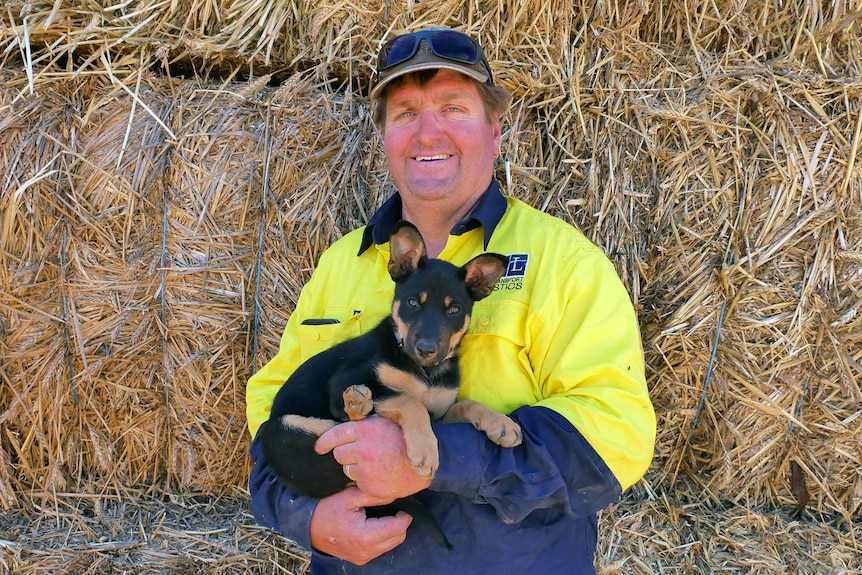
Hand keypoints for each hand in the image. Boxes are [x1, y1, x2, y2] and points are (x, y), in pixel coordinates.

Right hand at [310, 487, 411, 564]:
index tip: (401, 503)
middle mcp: (366, 551)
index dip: (404, 515)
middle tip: (393, 508)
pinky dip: (383, 537)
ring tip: (383, 514)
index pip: (398, 527)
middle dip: (400, 522)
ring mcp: (363, 557)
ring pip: (391, 544)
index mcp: (365, 535)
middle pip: (398, 537)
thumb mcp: (349, 496)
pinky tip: (375, 524)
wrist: (307, 527)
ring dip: (392, 530)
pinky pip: (381, 549)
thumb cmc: (327, 509)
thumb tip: (395, 493)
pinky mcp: (360, 559)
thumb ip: (374, 495)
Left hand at [315, 416, 431, 499]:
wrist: (422, 466)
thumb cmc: (404, 440)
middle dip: (346, 454)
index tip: (319, 448)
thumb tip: (345, 419)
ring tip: (374, 464)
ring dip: (355, 468)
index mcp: (366, 430)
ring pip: (347, 470)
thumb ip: (364, 423)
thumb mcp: (385, 422)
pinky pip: (357, 484)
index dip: (324, 442)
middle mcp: (363, 449)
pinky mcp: (370, 487)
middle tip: (362, 454)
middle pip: (339, 454)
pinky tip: (379, 475)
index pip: (335, 435)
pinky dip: (365, 481)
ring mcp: (366, 470)